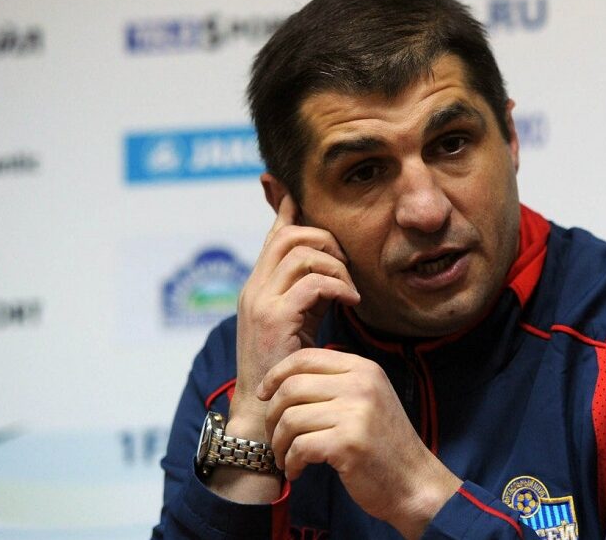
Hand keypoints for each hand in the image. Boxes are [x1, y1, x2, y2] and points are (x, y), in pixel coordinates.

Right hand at [232, 195, 360, 430]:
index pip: (274, 235)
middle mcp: (255, 287)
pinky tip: (350, 301)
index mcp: (259, 286)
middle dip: (326, 238)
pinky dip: (338, 285)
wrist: (263, 410)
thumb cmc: (286, 368)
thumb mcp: (300, 320)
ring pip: (301, 251)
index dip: (290, 210)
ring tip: (350, 288)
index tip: (301, 194)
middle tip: (347, 264)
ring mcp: (261, 300)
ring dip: (335, 264)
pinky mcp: (275, 317)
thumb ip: (310, 292)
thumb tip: (334, 267)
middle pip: (289, 233)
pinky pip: (312, 281)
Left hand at [259, 348, 461, 538]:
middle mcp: (361, 385)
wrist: (413, 482)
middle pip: (291, 387)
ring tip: (286, 458)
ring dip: (279, 444)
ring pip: (290, 418)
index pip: (306, 357)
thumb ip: (336, 382)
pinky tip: (298, 471)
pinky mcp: (348, 443)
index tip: (264, 395)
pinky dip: (292, 462)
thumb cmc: (383, 444)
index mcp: (364, 369)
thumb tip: (283, 378)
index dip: (276, 374)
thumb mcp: (368, 399)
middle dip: (272, 415)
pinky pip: (299, 447)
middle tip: (276, 436)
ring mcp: (356, 413)